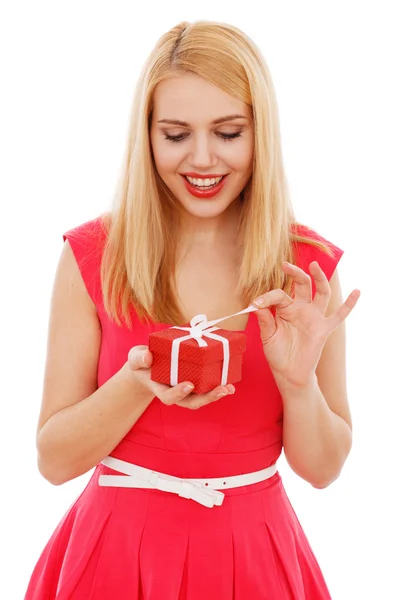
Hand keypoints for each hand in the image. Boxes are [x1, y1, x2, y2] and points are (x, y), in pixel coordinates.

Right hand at [127, 345, 234, 409]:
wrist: (148, 365)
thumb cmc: (142, 362)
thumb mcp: (135, 357)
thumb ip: (139, 358)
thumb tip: (148, 357)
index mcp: (160, 389)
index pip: (169, 397)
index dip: (178, 393)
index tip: (189, 385)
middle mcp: (175, 393)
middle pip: (191, 402)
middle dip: (207, 398)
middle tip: (221, 390)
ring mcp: (186, 390)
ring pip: (201, 398)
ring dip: (216, 394)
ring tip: (229, 388)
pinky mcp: (194, 384)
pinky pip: (206, 388)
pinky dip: (218, 387)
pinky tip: (230, 383)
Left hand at [252, 261, 359, 387]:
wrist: (289, 373)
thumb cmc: (277, 353)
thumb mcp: (267, 336)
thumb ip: (264, 319)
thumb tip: (256, 304)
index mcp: (285, 309)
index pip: (279, 295)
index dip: (267, 297)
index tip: (255, 304)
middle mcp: (301, 309)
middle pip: (302, 285)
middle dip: (296, 273)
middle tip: (286, 265)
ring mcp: (314, 317)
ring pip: (321, 293)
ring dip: (319, 278)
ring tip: (314, 265)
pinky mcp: (323, 328)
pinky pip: (339, 315)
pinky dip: (349, 304)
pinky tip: (357, 292)